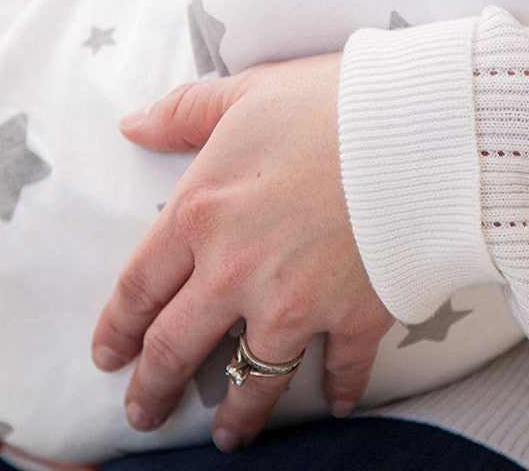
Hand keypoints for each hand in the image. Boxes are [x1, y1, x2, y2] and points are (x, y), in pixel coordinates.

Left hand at [91, 53, 394, 451]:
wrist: (420, 130)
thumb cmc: (330, 102)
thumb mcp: (245, 93)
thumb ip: (184, 112)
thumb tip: (133, 124)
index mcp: (201, 214)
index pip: (139, 286)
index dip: (116, 327)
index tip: (108, 355)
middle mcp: (237, 272)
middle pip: (177, 347)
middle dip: (154, 388)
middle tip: (145, 412)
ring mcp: (297, 304)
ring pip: (250, 380)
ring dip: (235, 414)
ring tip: (227, 436)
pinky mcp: (356, 318)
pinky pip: (342, 370)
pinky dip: (340, 391)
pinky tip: (338, 402)